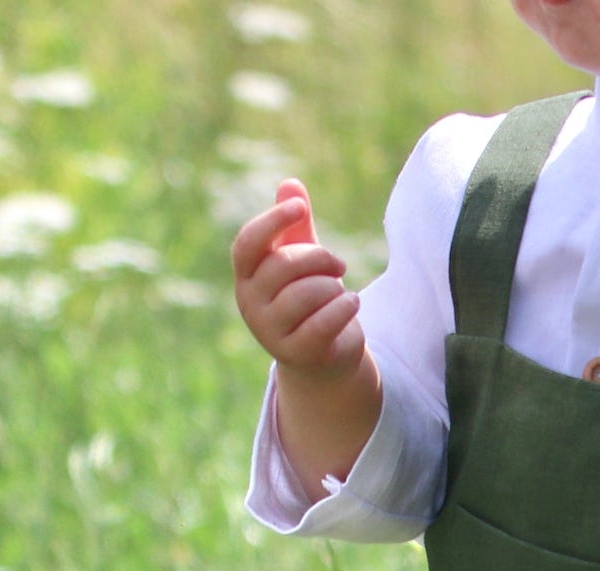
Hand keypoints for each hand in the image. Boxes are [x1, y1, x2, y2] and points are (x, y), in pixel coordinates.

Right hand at [231, 178, 365, 381]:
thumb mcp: (303, 261)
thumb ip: (296, 226)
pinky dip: (344, 308)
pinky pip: (323, 322)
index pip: (248, 244)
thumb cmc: (311, 300)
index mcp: (246, 276)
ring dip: (333, 287)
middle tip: (339, 265)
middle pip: (285, 265)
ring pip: (306, 294)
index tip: (299, 207)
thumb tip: (290, 184)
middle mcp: (250, 304)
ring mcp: (270, 332)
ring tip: (342, 292)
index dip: (272, 221)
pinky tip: (353, 303)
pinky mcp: (297, 354)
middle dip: (320, 258)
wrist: (324, 357)